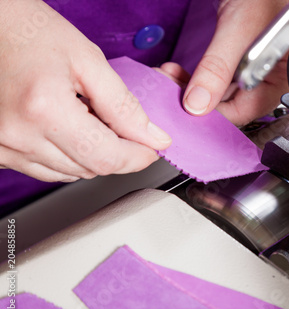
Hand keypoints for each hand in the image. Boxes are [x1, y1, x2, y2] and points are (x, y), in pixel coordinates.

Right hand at [0, 0, 171, 181]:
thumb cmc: (32, 34)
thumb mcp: (89, 61)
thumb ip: (124, 105)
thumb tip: (152, 137)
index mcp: (44, 109)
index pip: (105, 157)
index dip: (136, 157)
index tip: (151, 149)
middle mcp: (18, 135)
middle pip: (89, 169)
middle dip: (117, 153)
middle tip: (124, 128)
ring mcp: (3, 147)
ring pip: (69, 174)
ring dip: (91, 156)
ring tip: (89, 121)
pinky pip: (45, 170)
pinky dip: (67, 157)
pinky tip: (68, 130)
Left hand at [183, 0, 288, 125]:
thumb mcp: (240, 28)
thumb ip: (219, 68)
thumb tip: (198, 104)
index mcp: (285, 76)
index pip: (247, 110)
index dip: (215, 113)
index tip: (186, 110)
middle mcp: (271, 76)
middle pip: (232, 103)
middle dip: (199, 100)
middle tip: (172, 90)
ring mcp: (255, 67)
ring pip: (221, 91)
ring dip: (194, 87)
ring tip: (172, 78)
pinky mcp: (239, 57)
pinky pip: (218, 76)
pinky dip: (198, 76)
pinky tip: (182, 72)